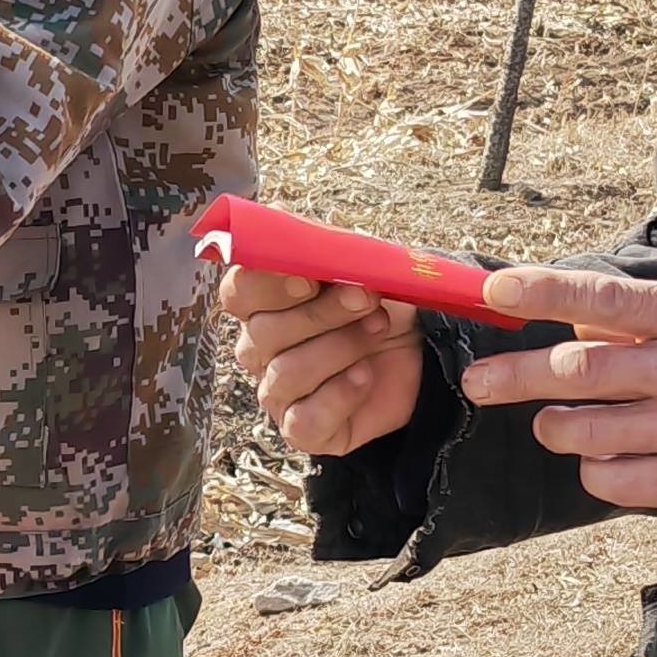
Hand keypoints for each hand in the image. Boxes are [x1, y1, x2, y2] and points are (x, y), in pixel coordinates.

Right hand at [218, 263, 421, 457]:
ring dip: (340, 348)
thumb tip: (297, 227)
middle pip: (264, 332)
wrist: (420, 353)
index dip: (265, 284)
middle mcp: (260, 349)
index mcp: (263, 304)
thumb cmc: (379, 305)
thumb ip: (328, 247)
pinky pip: (304, 419)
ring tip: (377, 332)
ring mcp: (277, 392)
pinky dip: (340, 395)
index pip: (236, 292)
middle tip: (366, 298)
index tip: (308, 278)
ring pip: (285, 373)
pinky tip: (366, 376)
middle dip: (321, 313)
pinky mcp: (302, 429)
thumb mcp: (361, 266)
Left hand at [459, 265, 656, 512]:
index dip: (547, 292)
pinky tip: (604, 457)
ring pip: (582, 428)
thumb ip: (640, 323)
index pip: (607, 299)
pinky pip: (606, 478)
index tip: (495, 289)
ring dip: (553, 425)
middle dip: (515, 375)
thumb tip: (572, 325)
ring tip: (551, 421)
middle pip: (578, 371)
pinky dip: (590, 467)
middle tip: (478, 381)